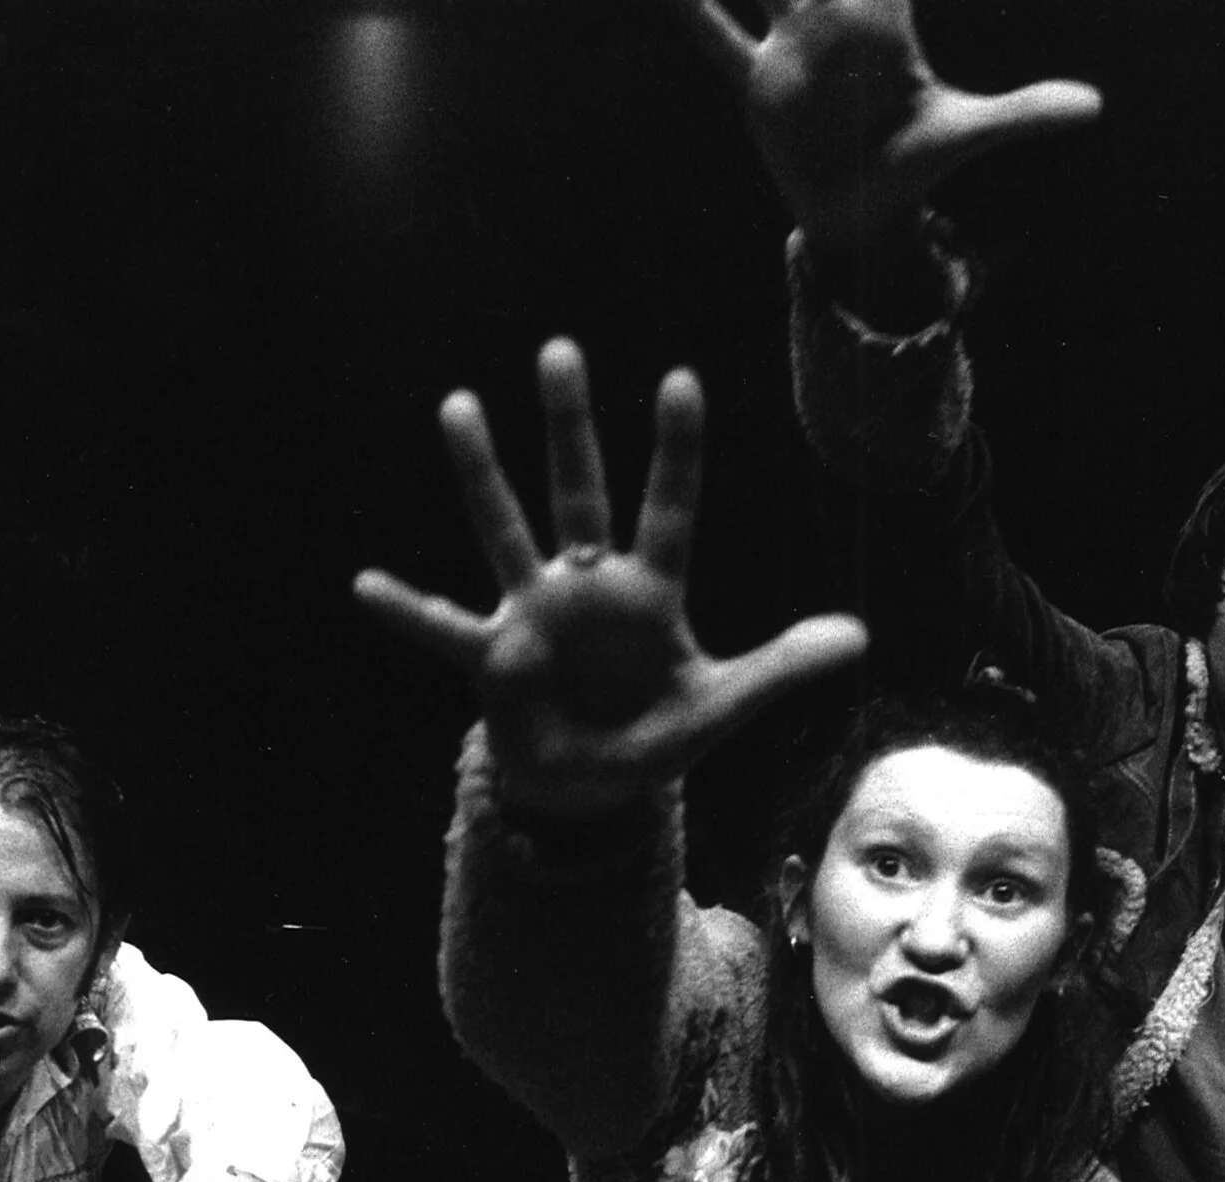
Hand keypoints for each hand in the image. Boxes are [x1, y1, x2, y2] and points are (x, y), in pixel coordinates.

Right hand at [354, 338, 865, 816]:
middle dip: (569, 427)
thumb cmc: (657, 734)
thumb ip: (781, 670)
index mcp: (649, 593)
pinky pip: (445, 631)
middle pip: (578, 493)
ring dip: (482, 474)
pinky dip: (408, 612)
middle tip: (560, 350)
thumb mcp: (724, 707)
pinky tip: (365, 585)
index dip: (675, 451)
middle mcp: (587, 587)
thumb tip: (859, 637)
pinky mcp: (495, 660)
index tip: (680, 379)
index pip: (669, 509)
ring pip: (505, 530)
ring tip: (458, 405)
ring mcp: (535, 616)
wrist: (592, 789)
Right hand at [670, 0, 1100, 257]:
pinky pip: (714, 37)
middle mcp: (831, 20)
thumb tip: (1092, 107)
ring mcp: (788, 47)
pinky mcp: (755, 85)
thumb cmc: (915, 167)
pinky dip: (690, 10)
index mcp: (882, 20)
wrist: (861, 218)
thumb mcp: (968, 136)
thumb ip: (1023, 114)